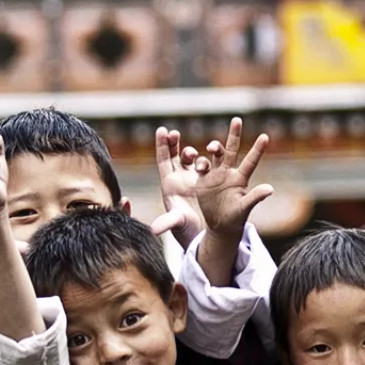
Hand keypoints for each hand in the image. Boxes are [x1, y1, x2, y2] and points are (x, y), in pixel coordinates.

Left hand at [152, 126, 206, 243]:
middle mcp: (179, 179)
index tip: (162, 130)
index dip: (161, 145)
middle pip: (173, 155)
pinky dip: (207, 157)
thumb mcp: (177, 223)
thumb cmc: (187, 229)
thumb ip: (167, 223)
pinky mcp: (206, 181)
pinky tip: (211, 154)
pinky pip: (206, 164)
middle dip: (173, 142)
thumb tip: (153, 230)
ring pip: (190, 158)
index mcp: (169, 185)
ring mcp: (192, 179)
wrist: (202, 234)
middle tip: (174, 133)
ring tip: (195, 153)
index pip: (163, 160)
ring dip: (191, 151)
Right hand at [193, 118, 273, 241]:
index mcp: (241, 178)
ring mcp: (216, 174)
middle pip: (231, 149)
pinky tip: (201, 166)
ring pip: (215, 154)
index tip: (265, 136)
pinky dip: (201, 163)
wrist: (219, 225)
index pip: (251, 161)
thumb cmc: (235, 218)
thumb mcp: (245, 208)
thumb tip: (270, 189)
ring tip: (213, 147)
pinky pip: (201, 165)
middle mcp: (229, 172)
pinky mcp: (203, 179)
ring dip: (215, 147)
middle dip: (234, 134)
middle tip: (237, 120)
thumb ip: (255, 197)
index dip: (257, 149)